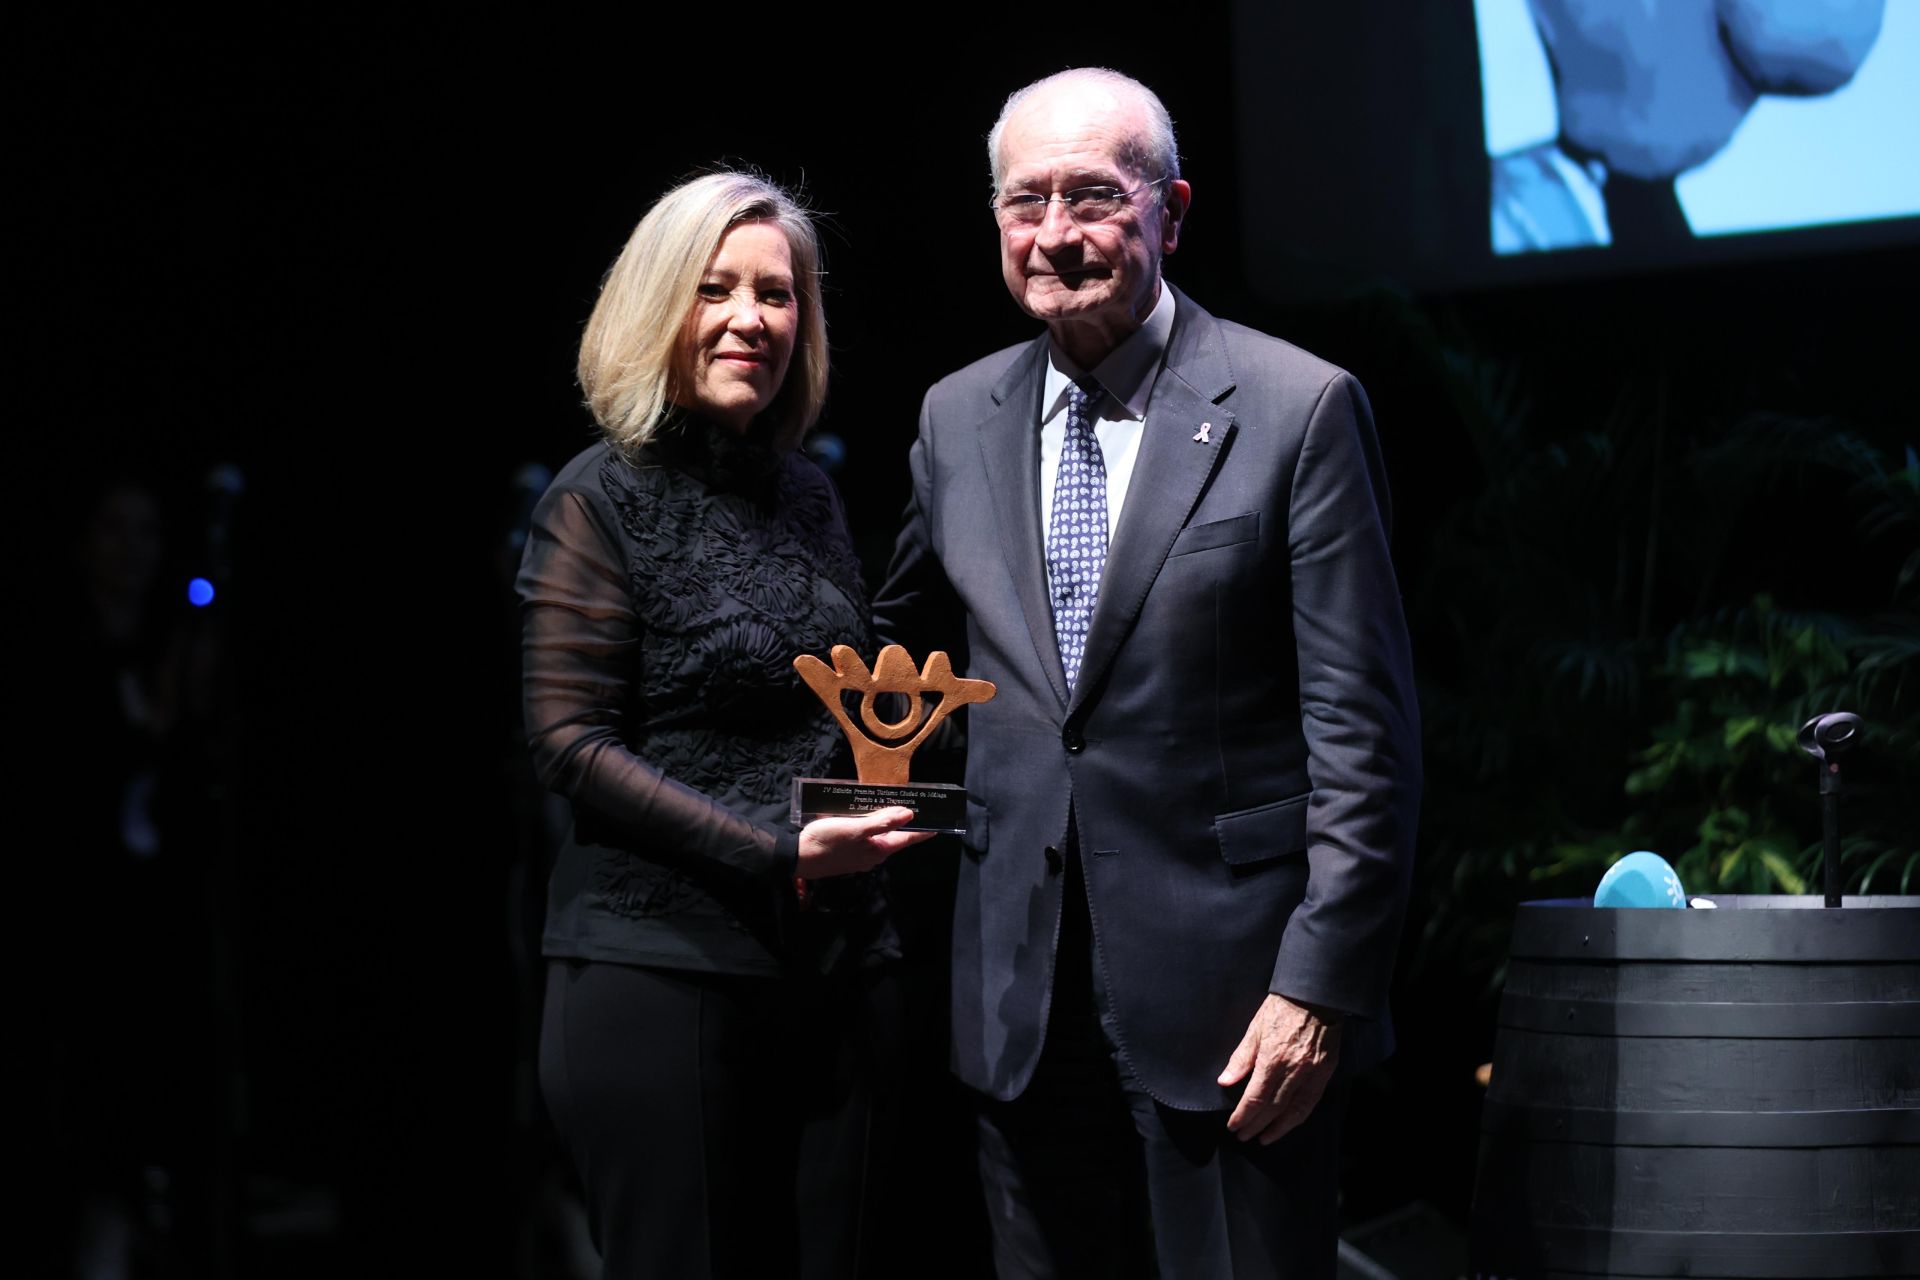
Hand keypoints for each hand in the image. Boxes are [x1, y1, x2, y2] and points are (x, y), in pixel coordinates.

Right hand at [796, 807, 933, 878]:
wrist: (797, 857)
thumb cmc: (828, 841)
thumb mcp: (857, 828)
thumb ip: (883, 822)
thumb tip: (909, 815)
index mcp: (878, 849)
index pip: (907, 839)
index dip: (922, 831)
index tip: (937, 826)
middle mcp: (871, 855)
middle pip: (892, 837)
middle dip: (901, 824)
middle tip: (911, 807)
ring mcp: (858, 855)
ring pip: (876, 837)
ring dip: (882, 823)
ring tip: (886, 806)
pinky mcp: (845, 852)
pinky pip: (862, 837)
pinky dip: (866, 826)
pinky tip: (861, 815)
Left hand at [1218, 992, 1339, 1144]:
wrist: (1315, 995)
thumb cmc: (1282, 1008)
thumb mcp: (1255, 1029)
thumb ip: (1241, 1058)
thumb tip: (1225, 1082)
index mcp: (1273, 1058)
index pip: (1256, 1097)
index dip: (1243, 1115)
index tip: (1233, 1126)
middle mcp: (1295, 1070)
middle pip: (1273, 1107)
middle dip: (1256, 1124)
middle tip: (1243, 1136)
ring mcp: (1313, 1072)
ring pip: (1295, 1110)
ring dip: (1278, 1128)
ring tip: (1264, 1138)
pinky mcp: (1326, 1071)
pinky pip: (1312, 1101)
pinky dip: (1298, 1116)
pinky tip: (1288, 1123)